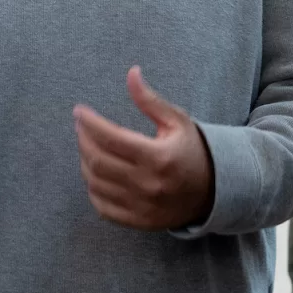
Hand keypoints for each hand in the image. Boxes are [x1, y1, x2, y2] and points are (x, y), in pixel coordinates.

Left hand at [74, 67, 216, 229]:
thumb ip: (150, 99)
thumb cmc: (192, 150)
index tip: (80, 111)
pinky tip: (95, 173)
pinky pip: (102, 206)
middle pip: (97, 161)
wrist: (212, 192)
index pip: (110, 137)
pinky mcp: (137, 220)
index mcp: (158, 156)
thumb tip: (131, 72)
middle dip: (82, 140)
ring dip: (85, 162)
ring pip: (95, 183)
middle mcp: (148, 183)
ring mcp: (141, 206)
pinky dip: (93, 188)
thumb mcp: (177, 121)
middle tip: (81, 127)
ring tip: (88, 147)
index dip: (89, 122)